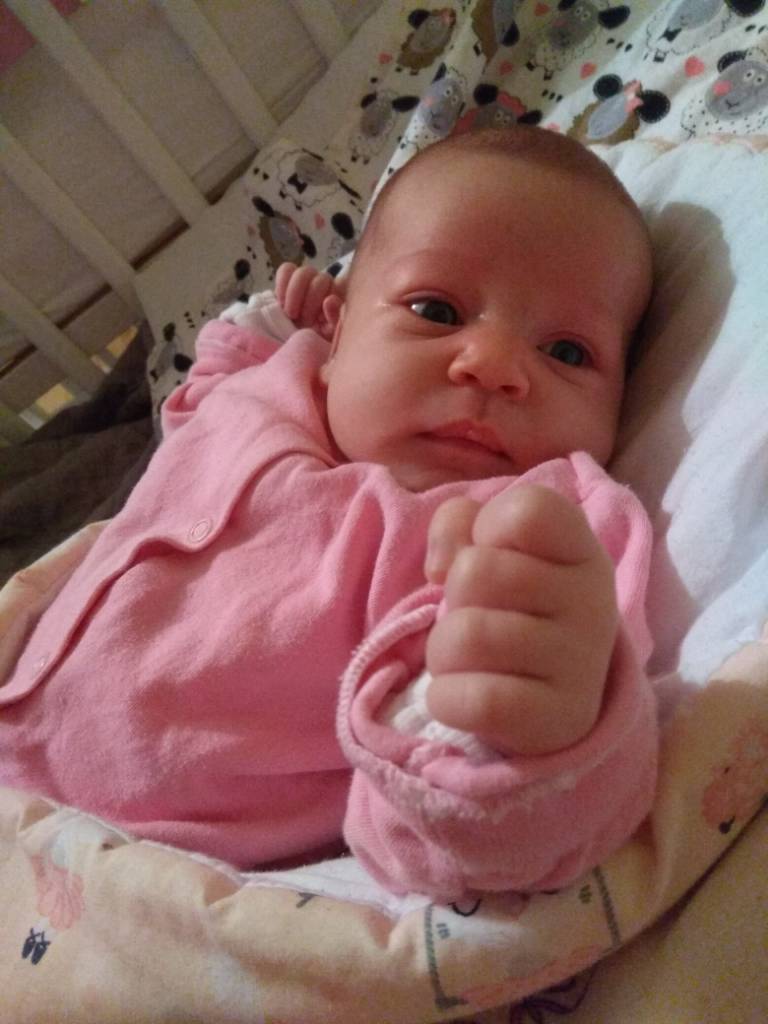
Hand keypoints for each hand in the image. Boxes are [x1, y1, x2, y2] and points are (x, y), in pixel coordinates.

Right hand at [275, 262, 338, 338]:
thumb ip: (335, 318)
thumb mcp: (330, 334)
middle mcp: (323, 283)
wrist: (300, 344)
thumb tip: (329, 299)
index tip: (316, 320)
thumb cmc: (318, 338)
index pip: (335, 285)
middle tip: (303, 320)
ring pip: (301, 272)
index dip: (321, 301)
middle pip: (318, 278)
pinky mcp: (287, 279)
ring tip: (291, 314)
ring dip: (294, 294)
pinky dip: (282, 285)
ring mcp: (305, 279)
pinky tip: (281, 304)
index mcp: (337, 294)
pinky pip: (286, 270)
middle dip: (308, 301)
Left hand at [424, 485, 618, 756]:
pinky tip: (467, 696)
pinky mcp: (561, 718)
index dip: (488, 525)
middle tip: (477, 617)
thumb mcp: (488, 547)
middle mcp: (591, 602)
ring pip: (465, 635)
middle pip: (475, 571)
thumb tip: (442, 566)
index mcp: (579, 549)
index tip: (492, 553)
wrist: (549, 700)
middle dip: (452, 597)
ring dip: (443, 651)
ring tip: (469, 660)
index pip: (530, 508)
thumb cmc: (509, 607)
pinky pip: (475, 700)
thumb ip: (458, 522)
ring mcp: (581, 662)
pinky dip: (447, 699)